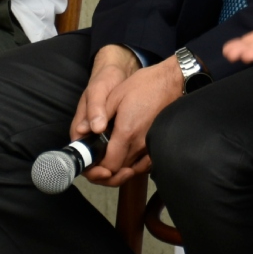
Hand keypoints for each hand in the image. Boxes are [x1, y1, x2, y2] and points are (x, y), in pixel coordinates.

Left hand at [74, 49, 179, 186]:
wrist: (171, 82)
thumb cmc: (144, 85)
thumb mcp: (115, 95)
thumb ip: (98, 115)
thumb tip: (82, 131)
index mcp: (126, 133)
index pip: (109, 166)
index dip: (97, 170)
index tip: (91, 162)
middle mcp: (139, 144)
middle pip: (118, 172)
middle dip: (105, 171)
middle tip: (96, 161)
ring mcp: (150, 146)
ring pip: (130, 169)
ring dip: (118, 169)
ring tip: (108, 158)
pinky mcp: (156, 143)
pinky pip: (144, 164)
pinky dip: (133, 165)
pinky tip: (126, 157)